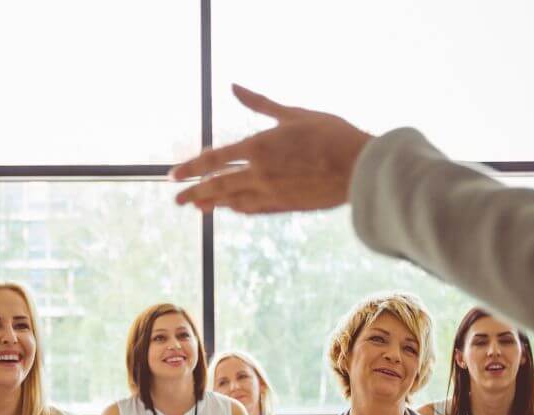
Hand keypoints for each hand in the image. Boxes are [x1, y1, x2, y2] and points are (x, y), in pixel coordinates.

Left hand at [170, 84, 372, 213]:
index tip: (174, 174)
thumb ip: (260, 104)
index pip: (214, 160)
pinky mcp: (285, 206)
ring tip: (198, 206)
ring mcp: (271, 194)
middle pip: (217, 187)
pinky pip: (253, 209)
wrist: (359, 169)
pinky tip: (232, 207)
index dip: (191, 167)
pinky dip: (238, 207)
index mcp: (259, 147)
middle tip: (176, 199)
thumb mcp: (294, 114)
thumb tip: (234, 86)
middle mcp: (259, 174)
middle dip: (194, 193)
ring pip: (233, 201)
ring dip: (213, 203)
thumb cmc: (331, 135)